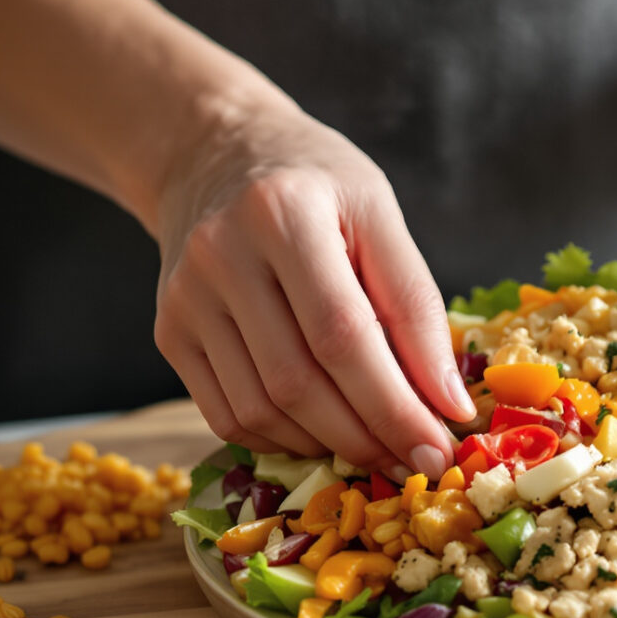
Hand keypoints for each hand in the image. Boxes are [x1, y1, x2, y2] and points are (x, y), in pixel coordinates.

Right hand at [152, 103, 473, 478]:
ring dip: (328, 445)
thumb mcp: (377, 211)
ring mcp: (185, 299)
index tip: (440, 447)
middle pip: (298, 381)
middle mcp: (220, 255)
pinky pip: (228, 415)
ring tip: (378, 448)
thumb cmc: (314, 183)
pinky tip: (324, 433)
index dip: (395, 403)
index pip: (343, 334)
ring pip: (260, 409)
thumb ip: (414, 303)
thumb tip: (446, 403)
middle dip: (368, 436)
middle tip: (417, 462)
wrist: (214, 156)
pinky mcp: (170, 332)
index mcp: (283, 213)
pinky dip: (283, 440)